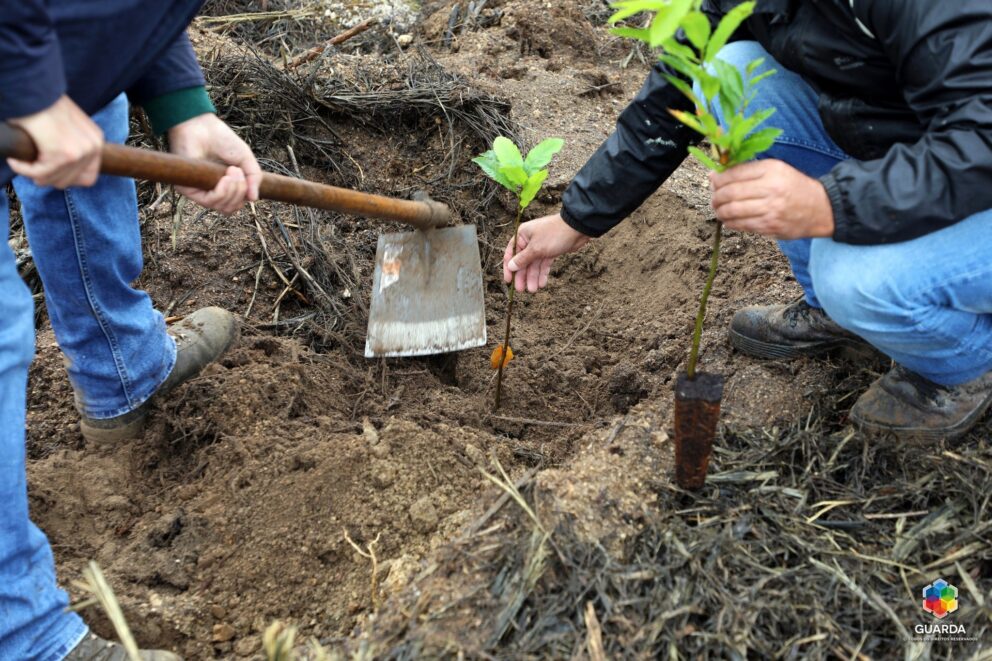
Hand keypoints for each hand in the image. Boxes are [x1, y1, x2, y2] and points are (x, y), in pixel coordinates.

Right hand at [7, 96, 103, 187]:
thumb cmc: (43, 105)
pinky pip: (39, 173)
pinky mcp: (63, 154)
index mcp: (96, 141)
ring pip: (53, 180)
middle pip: (70, 182)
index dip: (65, 178)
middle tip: (31, 167)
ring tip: (22, 161)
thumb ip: (71, 147)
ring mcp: (80, 152)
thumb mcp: (68, 127)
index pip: (88, 178)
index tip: (48, 172)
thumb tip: (65, 176)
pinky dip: (22, 169)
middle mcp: (93, 147)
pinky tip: (15, 160)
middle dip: (48, 178)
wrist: (31, 89)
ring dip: (34, 174)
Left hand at [167, 113, 260, 214]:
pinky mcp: (188, 189)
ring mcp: (200, 191)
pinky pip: (209, 202)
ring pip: (222, 207)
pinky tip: (225, 178)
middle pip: (230, 208)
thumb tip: (254, 199)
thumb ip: (254, 178)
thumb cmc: (221, 140)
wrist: (202, 127)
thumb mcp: (246, 159)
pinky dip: (222, 192)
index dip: (244, 195)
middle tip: (237, 172)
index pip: (236, 204)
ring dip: (233, 191)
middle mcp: (212, 191)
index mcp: (224, 186)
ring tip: (232, 171)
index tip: (244, 175)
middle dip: (240, 192)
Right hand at [504, 213, 589, 292]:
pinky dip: (542, 273)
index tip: (509, 281)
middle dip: (523, 276)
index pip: (511, 254)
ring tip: (533, 290)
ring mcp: (540, 246)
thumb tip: (511, 266)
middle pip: (523, 261)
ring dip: (533, 277)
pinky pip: (543, 264)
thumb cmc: (554, 234)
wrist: (577, 228)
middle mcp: (529, 241)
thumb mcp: (536, 248)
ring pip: (534, 265)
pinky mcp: (550, 251)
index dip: (509, 268)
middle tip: (522, 289)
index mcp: (522, 236)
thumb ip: (522, 259)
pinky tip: (542, 283)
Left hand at [710, 159, 833, 238]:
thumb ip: (750, 170)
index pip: (734, 174)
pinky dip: (730, 222)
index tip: (713, 181)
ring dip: (720, 211)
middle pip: (730, 193)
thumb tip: (718, 175)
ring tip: (719, 209)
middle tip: (714, 198)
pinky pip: (741, 225)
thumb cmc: (794, 187)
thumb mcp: (777, 169)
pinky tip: (729, 219)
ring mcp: (770, 209)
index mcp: (771, 170)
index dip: (718, 179)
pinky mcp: (769, 226)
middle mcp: (770, 188)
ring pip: (732, 211)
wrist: (821, 208)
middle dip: (716, 196)